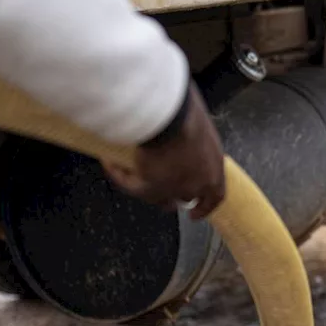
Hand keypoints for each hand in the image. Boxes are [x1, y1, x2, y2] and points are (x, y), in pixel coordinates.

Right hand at [103, 83, 225, 218]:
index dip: (205, 206)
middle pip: (184, 198)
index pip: (215, 197)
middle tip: (162, 189)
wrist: (170, 118)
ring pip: (157, 198)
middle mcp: (196, 184)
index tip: (195, 212)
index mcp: (214, 169)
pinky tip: (110, 162)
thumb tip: (185, 127)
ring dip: (145, 189)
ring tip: (131, 175)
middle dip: (173, 196)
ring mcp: (172, 188)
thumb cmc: (188, 113)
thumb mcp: (200, 125)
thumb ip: (196, 136)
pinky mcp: (148, 187)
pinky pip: (130, 185)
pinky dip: (119, 175)